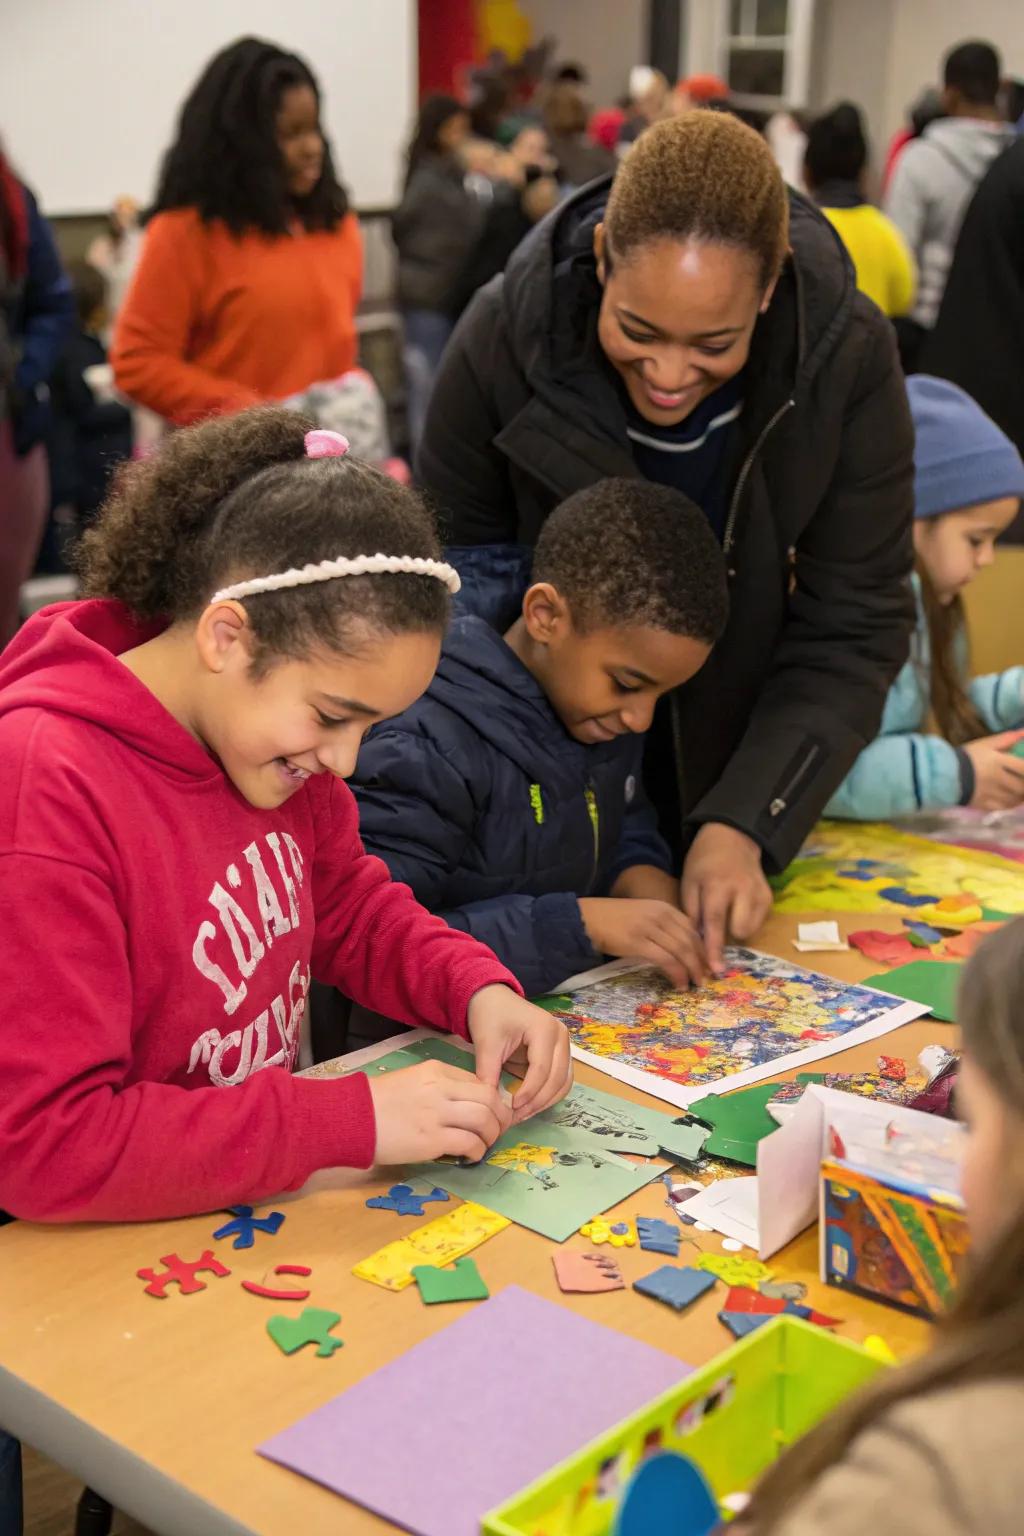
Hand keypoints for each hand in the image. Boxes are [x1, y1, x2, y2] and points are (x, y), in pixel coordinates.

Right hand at [369, 1060, 511, 1163]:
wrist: (350, 1118)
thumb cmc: (376, 1102)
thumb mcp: (410, 1081)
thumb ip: (438, 1087)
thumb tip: (463, 1105)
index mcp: (435, 1070)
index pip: (477, 1081)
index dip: (490, 1099)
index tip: (491, 1113)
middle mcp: (440, 1088)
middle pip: (488, 1098)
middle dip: (500, 1115)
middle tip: (499, 1129)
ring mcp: (437, 1113)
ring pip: (484, 1119)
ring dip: (492, 1134)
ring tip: (486, 1144)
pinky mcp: (431, 1139)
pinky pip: (469, 1143)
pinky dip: (477, 1151)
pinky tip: (472, 1156)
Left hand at [467, 985, 571, 1123]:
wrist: (493, 999)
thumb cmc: (490, 1016)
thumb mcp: (486, 1043)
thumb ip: (488, 1072)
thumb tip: (491, 1105)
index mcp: (544, 1029)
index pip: (542, 1068)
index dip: (528, 1091)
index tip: (511, 1107)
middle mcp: (561, 1036)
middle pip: (557, 1078)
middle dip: (538, 1101)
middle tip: (516, 1117)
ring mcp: (563, 1045)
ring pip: (564, 1083)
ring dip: (546, 1102)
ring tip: (522, 1114)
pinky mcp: (560, 1054)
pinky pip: (561, 1080)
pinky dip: (548, 1095)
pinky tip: (530, 1106)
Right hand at [579, 897, 709, 987]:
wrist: (586, 919)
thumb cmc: (613, 920)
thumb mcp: (643, 916)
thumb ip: (662, 927)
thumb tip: (681, 949)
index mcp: (663, 907)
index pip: (692, 928)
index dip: (704, 948)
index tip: (709, 964)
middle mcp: (660, 915)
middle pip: (691, 940)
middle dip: (702, 962)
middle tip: (707, 978)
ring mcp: (649, 928)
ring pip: (682, 951)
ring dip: (692, 970)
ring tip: (695, 984)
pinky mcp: (638, 942)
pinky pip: (666, 960)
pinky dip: (677, 974)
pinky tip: (680, 984)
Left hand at [681, 823, 771, 974]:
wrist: (732, 839)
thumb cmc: (704, 863)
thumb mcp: (689, 881)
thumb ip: (691, 911)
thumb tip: (695, 941)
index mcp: (717, 886)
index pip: (715, 922)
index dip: (713, 948)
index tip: (714, 969)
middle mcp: (742, 889)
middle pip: (739, 929)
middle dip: (727, 936)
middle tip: (715, 929)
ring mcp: (759, 892)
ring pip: (751, 929)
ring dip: (737, 929)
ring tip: (727, 915)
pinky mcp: (769, 896)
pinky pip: (759, 922)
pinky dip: (747, 921)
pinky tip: (738, 908)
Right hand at [965, 731, 1023, 810]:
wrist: (943, 773)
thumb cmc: (966, 756)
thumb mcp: (985, 744)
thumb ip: (1006, 739)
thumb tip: (1023, 732)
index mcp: (998, 761)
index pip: (1023, 768)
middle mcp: (997, 779)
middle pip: (1021, 786)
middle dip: (1023, 785)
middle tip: (1021, 781)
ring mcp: (990, 793)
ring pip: (1014, 799)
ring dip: (1020, 796)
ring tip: (1017, 791)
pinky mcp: (983, 804)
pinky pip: (1003, 807)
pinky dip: (1010, 805)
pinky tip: (1010, 800)